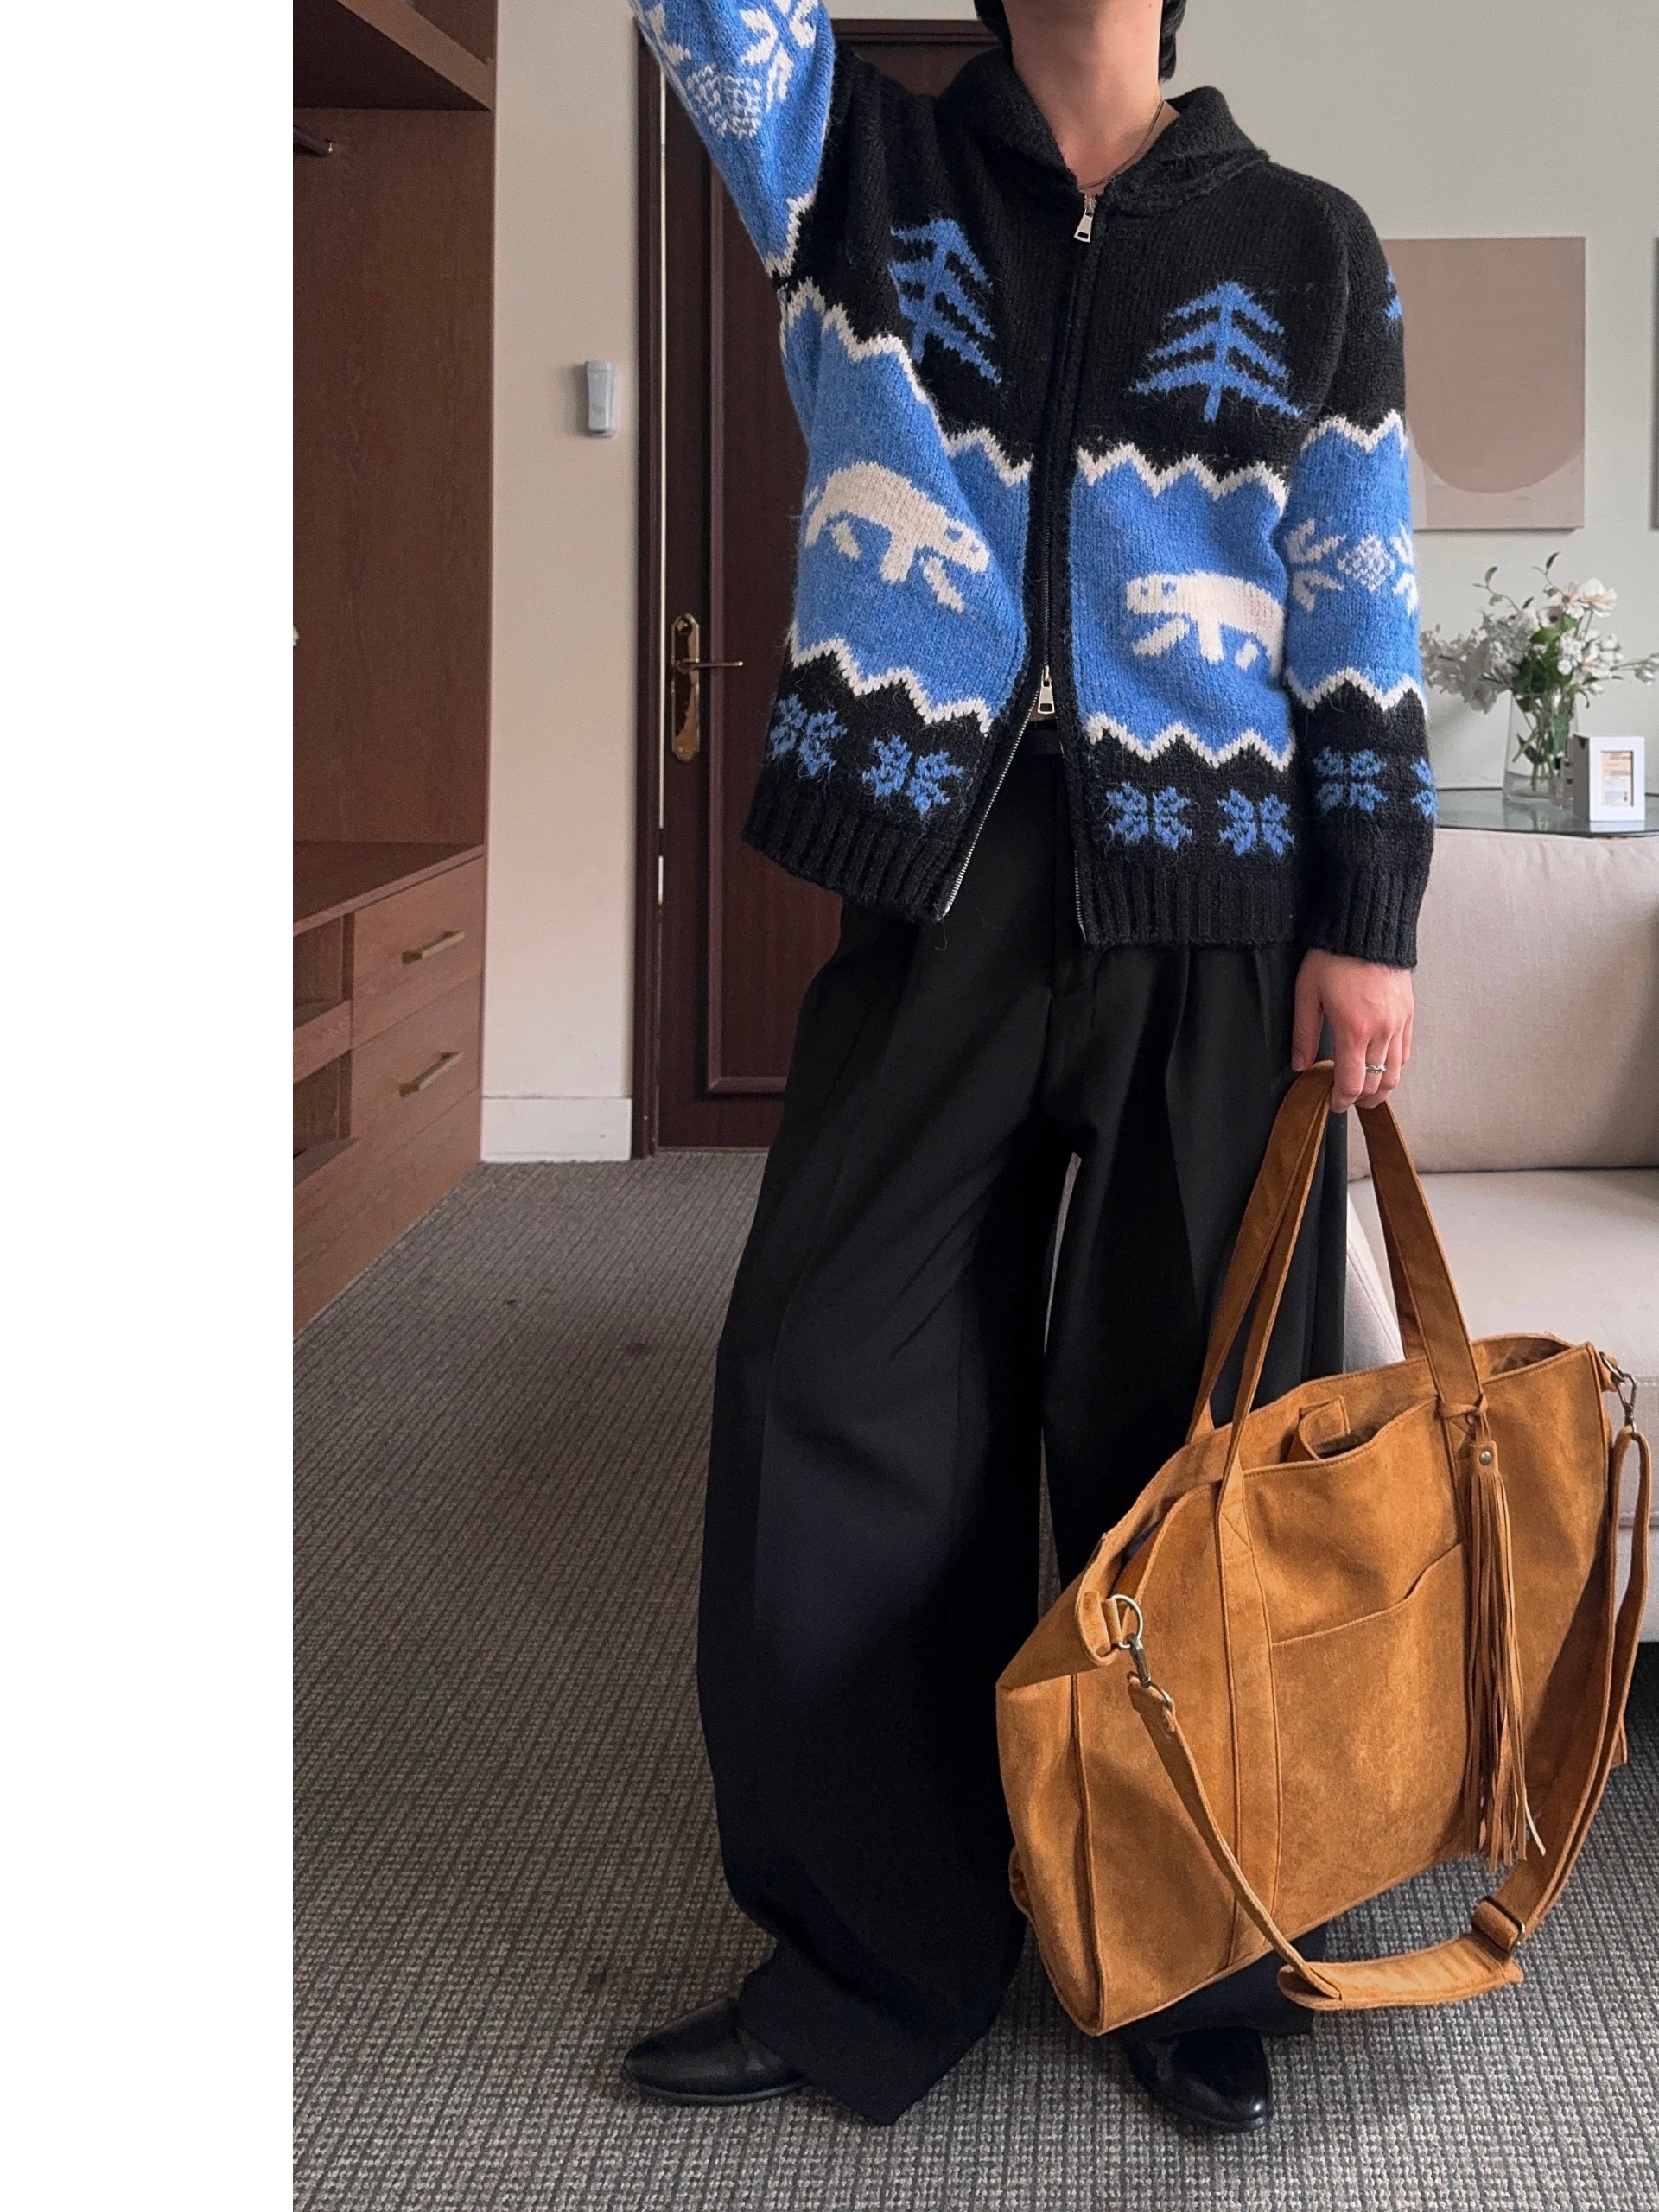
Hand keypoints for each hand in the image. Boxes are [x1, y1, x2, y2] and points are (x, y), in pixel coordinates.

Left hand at [1292, 949, 1413, 1113]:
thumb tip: (1301, 1065)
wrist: (1366, 927)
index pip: (1353, 1084)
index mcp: (1354, 1030)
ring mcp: (1399, 1023)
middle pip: (1378, 1084)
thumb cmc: (1335, 955)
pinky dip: (1395, 1067)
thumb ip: (1304, 1034)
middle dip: (1361, 1099)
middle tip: (1346, 1100)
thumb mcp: (1307, 994)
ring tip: (1366, 1092)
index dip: (1342, 1101)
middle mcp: (1382, 1031)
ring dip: (1382, 1089)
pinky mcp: (1409, 1014)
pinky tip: (1382, 1067)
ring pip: (1397, 1073)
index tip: (1332, 1103)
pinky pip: (1406, 1052)